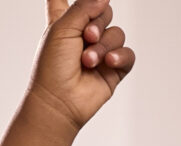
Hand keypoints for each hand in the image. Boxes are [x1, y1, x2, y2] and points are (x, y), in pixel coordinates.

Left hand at [28, 0, 135, 133]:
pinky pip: (127, 53)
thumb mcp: (62, 28)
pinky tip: (108, 63)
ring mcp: (100, 52)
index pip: (66, 1)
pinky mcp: (114, 69)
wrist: (59, 101)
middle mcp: (84, 36)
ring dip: (104, 45)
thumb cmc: (52, 68)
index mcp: (66, 23)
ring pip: (116, 33)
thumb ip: (84, 7)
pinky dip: (120, 56)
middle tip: (87, 36)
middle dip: (98, 23)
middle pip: (103, 12)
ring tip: (88, 61)